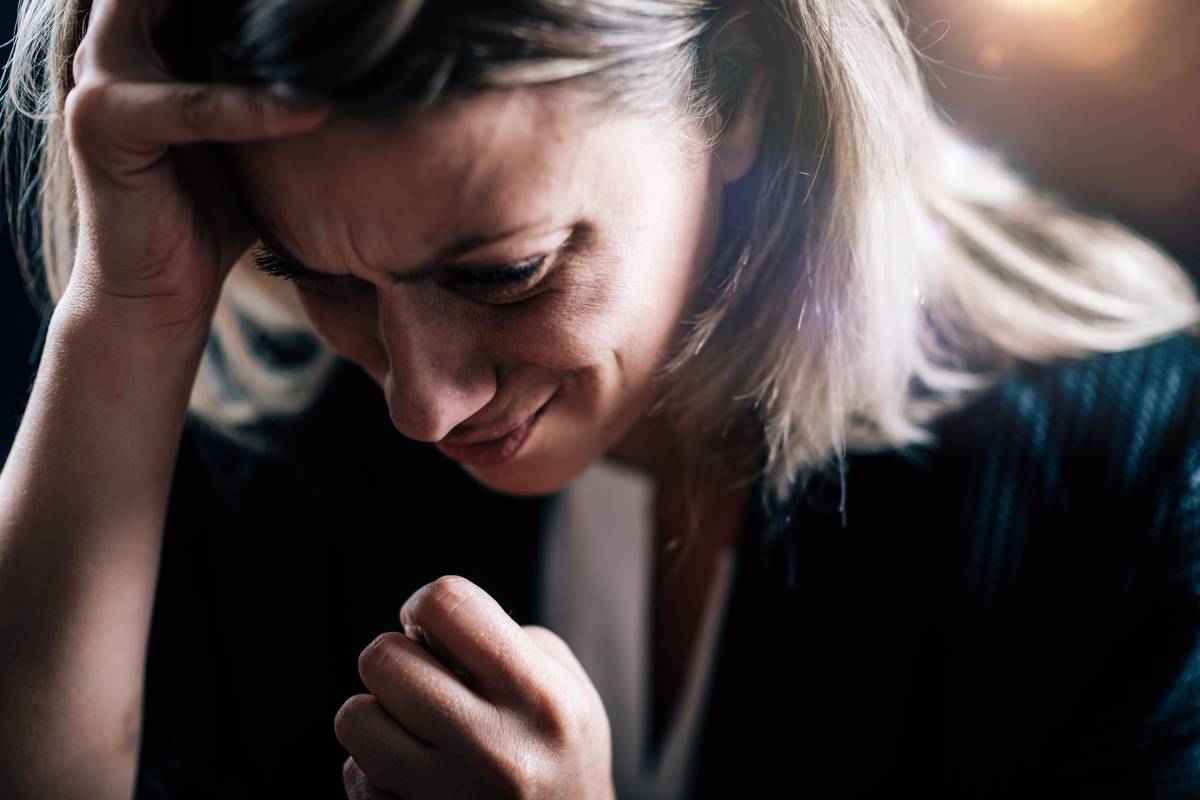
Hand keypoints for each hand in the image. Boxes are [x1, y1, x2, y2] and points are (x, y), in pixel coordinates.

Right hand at [64, 0, 329, 333]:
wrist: (161, 292)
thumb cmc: (213, 213)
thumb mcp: (251, 132)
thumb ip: (271, 80)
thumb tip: (352, 53)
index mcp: (144, 40)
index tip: (322, 1)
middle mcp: (111, 46)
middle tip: (320, 4)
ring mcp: (98, 79)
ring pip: (177, 18)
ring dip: (257, 22)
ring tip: (327, 25)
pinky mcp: (103, 122)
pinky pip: (195, 107)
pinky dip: (257, 111)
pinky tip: (317, 114)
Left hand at [336, 576, 614, 799]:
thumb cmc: (560, 747)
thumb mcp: (563, 683)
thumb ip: (499, 638)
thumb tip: (421, 629)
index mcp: (540, 698)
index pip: (447, 604)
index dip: (424, 605)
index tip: (428, 628)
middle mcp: (497, 751)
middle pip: (383, 659)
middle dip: (396, 659)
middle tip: (423, 681)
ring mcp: (452, 799)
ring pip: (355, 718)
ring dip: (379, 715)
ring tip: (417, 728)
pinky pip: (355, 777)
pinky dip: (376, 770)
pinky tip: (417, 775)